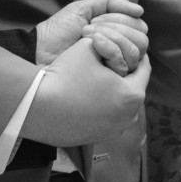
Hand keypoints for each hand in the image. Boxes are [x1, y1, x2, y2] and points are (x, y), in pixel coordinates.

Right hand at [23, 39, 150, 146]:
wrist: (36, 107)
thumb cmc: (65, 75)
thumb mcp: (90, 48)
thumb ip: (109, 43)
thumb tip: (114, 43)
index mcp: (133, 94)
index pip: (144, 69)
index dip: (135, 54)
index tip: (127, 47)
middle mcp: (129, 117)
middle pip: (132, 89)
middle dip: (124, 75)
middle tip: (110, 63)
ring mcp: (113, 131)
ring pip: (120, 105)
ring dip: (113, 93)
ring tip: (97, 81)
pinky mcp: (97, 139)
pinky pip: (106, 118)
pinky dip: (100, 108)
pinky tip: (85, 97)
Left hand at [36, 0, 147, 75]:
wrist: (40, 50)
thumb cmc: (58, 31)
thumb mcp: (84, 9)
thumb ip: (111, 2)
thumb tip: (140, 10)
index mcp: (118, 36)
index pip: (140, 27)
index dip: (121, 20)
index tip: (94, 19)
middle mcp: (120, 53)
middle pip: (141, 41)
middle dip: (116, 29)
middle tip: (89, 29)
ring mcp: (115, 69)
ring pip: (135, 53)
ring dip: (111, 40)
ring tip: (86, 38)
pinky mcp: (109, 83)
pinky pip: (124, 66)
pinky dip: (109, 51)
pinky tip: (90, 49)